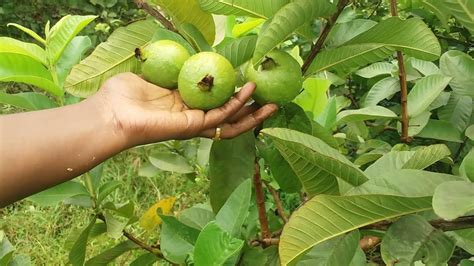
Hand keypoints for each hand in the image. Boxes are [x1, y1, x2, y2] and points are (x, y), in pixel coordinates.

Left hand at [93, 73, 277, 145]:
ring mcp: (193, 124)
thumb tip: (182, 55)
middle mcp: (193, 117)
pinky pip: (219, 116)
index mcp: (185, 106)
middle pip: (229, 119)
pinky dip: (236, 105)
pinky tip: (248, 91)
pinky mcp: (191, 126)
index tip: (251, 86)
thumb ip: (171, 70)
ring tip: (271, 103)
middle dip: (251, 113)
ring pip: (231, 122)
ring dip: (251, 113)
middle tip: (271, 103)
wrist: (110, 113)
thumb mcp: (153, 75)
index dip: (235, 98)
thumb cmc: (123, 96)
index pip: (217, 105)